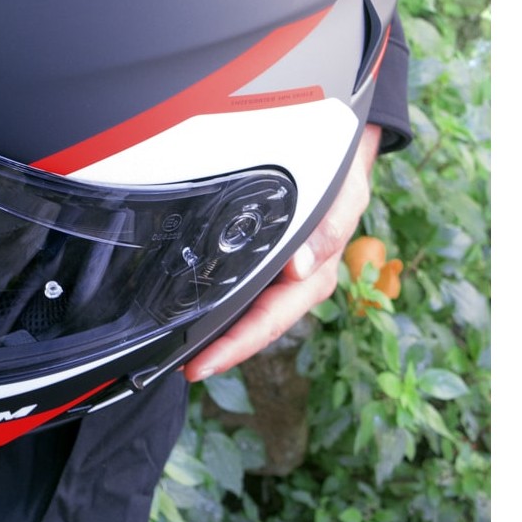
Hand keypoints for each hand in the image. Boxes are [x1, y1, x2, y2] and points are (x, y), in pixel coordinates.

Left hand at [183, 122, 382, 382]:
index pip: (269, 321)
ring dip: (215, 333)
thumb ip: (327, 230)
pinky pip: (239, 290)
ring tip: (177, 351)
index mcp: (313, 277)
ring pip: (244, 314)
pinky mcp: (264, 263)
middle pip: (252, 327)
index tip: (203, 365)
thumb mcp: (344, 198)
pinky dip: (216, 304)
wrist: (337, 155)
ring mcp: (278, 277)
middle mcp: (294, 284)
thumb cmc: (342, 180)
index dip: (236, 346)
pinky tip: (190, 311)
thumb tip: (299, 269)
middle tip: (180, 367)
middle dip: (219, 350)